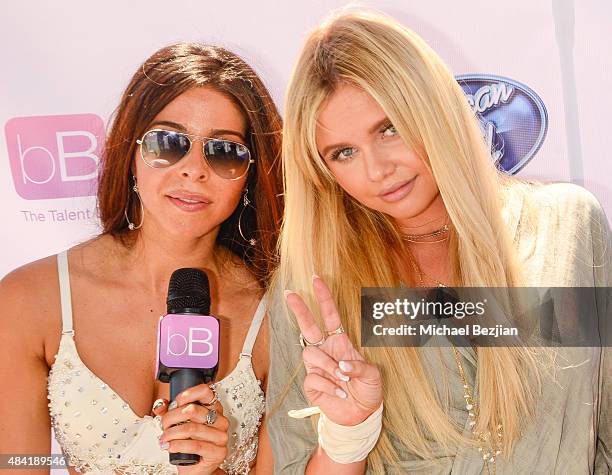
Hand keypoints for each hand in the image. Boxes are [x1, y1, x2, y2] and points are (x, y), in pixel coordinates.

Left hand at [152, 384, 227, 474]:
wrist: (196, 468)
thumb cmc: (189, 443)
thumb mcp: (179, 425)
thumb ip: (169, 412)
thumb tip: (160, 405)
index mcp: (214, 408)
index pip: (206, 391)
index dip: (188, 394)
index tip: (176, 402)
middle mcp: (220, 420)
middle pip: (193, 410)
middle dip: (171, 417)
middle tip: (163, 425)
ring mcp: (221, 436)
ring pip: (191, 428)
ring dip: (171, 433)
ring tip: (164, 438)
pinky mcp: (219, 452)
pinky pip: (195, 445)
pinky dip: (178, 445)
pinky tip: (170, 447)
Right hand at [285, 275, 382, 425]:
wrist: (360, 415)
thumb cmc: (367, 390)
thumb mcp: (372, 375)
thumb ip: (359, 367)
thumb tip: (341, 365)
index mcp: (340, 342)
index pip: (330, 316)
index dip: (324, 298)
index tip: (316, 279)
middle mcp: (326, 350)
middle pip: (308, 326)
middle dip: (299, 309)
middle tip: (290, 293)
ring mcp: (317, 367)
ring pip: (311, 354)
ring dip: (328, 365)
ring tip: (343, 378)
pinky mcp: (312, 385)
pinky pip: (313, 378)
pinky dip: (329, 385)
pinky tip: (340, 392)